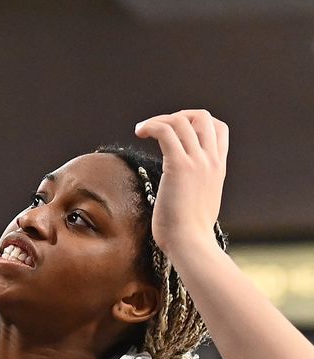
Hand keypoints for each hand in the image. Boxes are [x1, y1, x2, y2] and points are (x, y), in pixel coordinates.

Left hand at [134, 109, 228, 255]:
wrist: (190, 243)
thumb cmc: (190, 233)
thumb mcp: (202, 203)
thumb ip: (197, 189)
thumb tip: (182, 191)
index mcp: (218, 168)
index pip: (218, 129)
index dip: (197, 122)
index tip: (177, 131)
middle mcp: (211, 160)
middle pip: (203, 117)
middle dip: (178, 115)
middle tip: (158, 127)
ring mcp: (197, 162)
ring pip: (181, 121)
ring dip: (158, 119)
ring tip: (142, 130)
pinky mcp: (179, 166)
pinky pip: (165, 131)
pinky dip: (151, 125)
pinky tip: (139, 132)